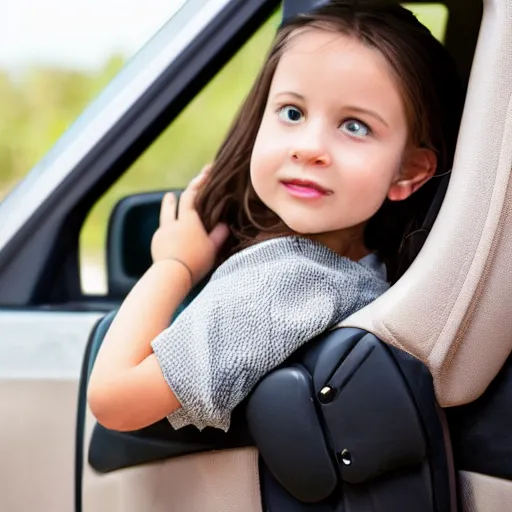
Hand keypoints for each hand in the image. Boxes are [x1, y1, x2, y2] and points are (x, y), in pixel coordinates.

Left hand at [151, 164, 228, 285]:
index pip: (191, 196)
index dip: (198, 183)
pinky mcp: (156, 247)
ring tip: (170, 219)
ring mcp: (161, 235)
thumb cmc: (195, 261)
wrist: (171, 276)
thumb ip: (219, 235)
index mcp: (188, 220)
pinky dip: (167, 234)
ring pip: (164, 221)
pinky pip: (162, 236)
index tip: (204, 173)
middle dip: (171, 200)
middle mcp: (172, 224)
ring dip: (167, 216)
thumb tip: (225, 225)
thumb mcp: (212, 248)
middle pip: (169, 206)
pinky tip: (171, 241)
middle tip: (170, 195)